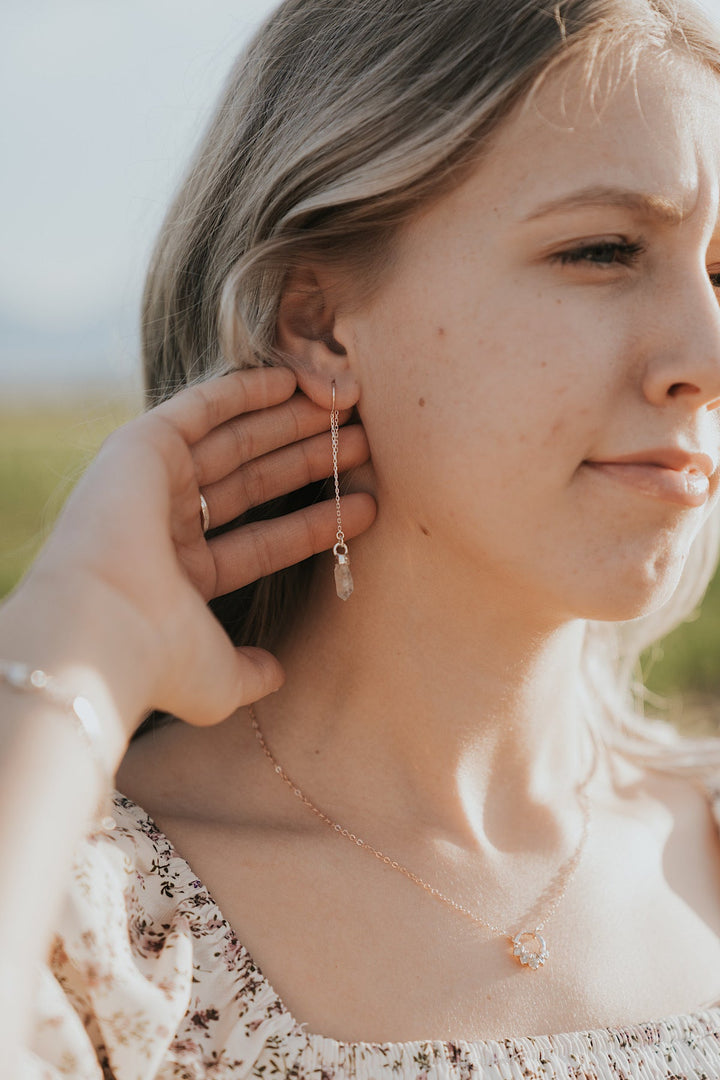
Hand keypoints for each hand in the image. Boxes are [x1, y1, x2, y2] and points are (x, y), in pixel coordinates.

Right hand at [19, 367, 375, 736]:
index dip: (316, 522)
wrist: (105, 633)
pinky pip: (202, 406)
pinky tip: (294, 380)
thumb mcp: (222, 680)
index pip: (264, 541)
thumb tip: (275, 675)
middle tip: (362, 441)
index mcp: (183, 576)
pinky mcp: (141, 445)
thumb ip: (251, 673)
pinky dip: (245, 390)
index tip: (368, 504)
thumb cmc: (161, 662)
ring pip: (235, 440)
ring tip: (347, 406)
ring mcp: (153, 483)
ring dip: (291, 420)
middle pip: (255, 481)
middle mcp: (167, 525)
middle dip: (309, 458)